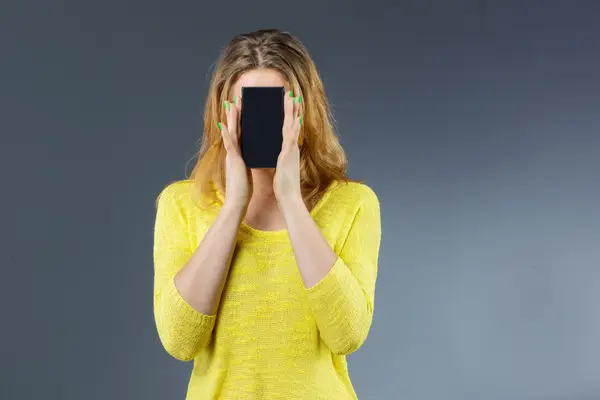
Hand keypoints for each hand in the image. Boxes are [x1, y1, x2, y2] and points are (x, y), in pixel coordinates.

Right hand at [218, 97, 252, 209]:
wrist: (237, 202)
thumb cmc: (243, 190)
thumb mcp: (247, 172)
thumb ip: (247, 162)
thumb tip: (250, 158)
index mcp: (238, 155)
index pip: (240, 134)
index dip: (241, 121)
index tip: (241, 108)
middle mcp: (233, 153)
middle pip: (235, 129)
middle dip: (235, 114)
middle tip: (236, 98)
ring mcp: (232, 156)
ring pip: (232, 133)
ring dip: (231, 118)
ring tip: (231, 103)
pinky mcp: (234, 162)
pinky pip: (230, 145)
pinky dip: (227, 135)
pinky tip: (225, 125)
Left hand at [274, 92, 302, 206]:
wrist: (289, 198)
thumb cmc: (285, 187)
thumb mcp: (281, 171)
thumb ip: (281, 162)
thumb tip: (279, 158)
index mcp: (290, 152)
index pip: (291, 131)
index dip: (292, 118)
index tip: (292, 107)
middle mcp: (292, 148)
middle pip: (293, 124)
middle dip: (293, 109)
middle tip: (293, 95)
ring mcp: (291, 149)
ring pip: (292, 125)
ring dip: (292, 110)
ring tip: (291, 96)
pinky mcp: (288, 152)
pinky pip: (288, 133)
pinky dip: (289, 123)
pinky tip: (292, 115)